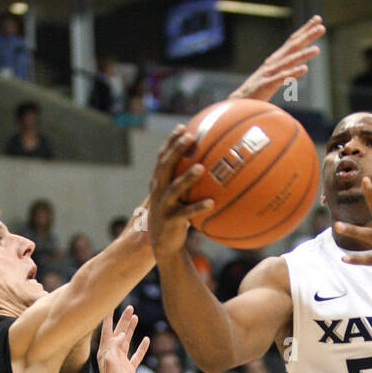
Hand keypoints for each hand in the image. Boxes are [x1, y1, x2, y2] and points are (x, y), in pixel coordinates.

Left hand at [96, 307, 149, 372]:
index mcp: (105, 351)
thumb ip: (114, 346)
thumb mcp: (111, 361)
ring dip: (130, 329)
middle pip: (118, 332)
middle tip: (129, 308)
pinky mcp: (129, 369)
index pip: (107, 330)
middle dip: (123, 320)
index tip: (110, 304)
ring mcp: (121, 361)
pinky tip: (147, 340)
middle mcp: (112, 354)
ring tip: (135, 317)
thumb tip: (121, 335)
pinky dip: (141, 347)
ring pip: (127, 341)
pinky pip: (136, 355)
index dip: (108, 318)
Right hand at [147, 127, 214, 261]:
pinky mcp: (171, 221)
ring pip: (175, 188)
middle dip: (176, 150)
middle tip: (190, 137)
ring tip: (201, 167)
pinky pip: (186, 213)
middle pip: (166, 166)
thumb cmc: (175, 217)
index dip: (171, 142)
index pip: (163, 157)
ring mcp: (163, 206)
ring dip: (187, 177)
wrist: (163, 245)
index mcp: (159, 183)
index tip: (182, 127)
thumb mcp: (177, 198)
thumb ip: (186, 183)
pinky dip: (198, 207)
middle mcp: (159, 191)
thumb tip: (208, 166)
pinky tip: (212, 203)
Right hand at [228, 15, 324, 103]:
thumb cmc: (258, 91)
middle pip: (292, 47)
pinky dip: (293, 73)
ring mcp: (270, 73)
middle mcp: (274, 63)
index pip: (293, 41)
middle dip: (307, 36)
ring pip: (289, 61)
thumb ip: (286, 70)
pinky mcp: (266, 85)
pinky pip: (282, 78)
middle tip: (321, 27)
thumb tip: (300, 66)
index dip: (305, 30)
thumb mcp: (275, 77)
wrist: (240, 102)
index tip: (317, 20)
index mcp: (277, 60)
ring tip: (317, 49)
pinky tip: (304, 69)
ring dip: (303, 55)